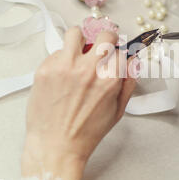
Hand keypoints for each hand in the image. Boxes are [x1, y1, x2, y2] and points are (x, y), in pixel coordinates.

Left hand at [21, 27, 135, 179]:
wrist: (56, 146)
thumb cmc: (86, 132)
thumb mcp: (117, 111)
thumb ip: (128, 83)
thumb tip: (133, 61)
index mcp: (109, 79)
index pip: (120, 49)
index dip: (118, 52)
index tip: (114, 55)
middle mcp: (88, 69)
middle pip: (103, 34)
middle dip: (105, 39)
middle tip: (100, 48)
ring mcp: (64, 66)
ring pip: (75, 33)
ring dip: (80, 41)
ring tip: (77, 54)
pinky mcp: (45, 69)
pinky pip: (56, 51)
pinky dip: (61, 59)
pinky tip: (61, 75)